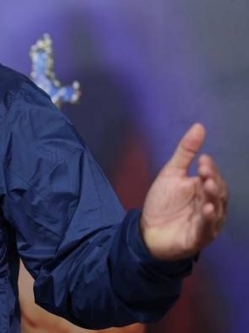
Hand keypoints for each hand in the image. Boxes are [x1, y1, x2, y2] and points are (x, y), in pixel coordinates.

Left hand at [140, 123, 227, 260]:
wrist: (147, 230)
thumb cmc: (162, 202)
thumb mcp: (172, 173)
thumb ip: (185, 152)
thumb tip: (199, 126)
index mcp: (204, 189)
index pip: (213, 177)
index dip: (210, 170)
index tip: (203, 160)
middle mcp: (210, 205)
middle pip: (218, 193)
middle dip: (213, 182)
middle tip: (205, 174)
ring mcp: (206, 222)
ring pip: (216, 210)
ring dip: (213, 199)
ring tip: (208, 188)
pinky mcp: (199, 237)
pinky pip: (207, 228)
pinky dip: (208, 220)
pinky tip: (206, 210)